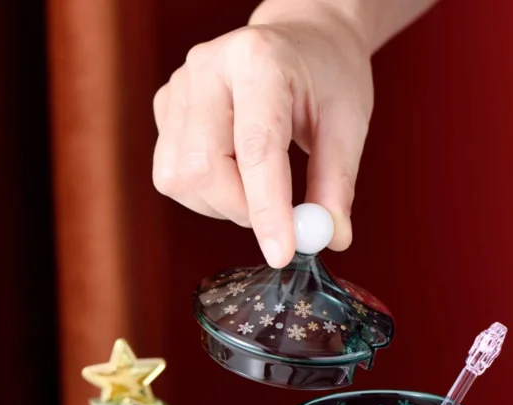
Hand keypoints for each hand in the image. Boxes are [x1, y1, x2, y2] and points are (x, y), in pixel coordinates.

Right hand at [152, 7, 372, 266]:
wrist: (300, 42)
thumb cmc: (327, 78)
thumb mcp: (348, 125)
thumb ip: (337, 184)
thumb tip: (331, 237)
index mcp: (259, 62)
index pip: (256, 148)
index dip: (268, 209)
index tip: (282, 254)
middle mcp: (207, 68)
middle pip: (202, 167)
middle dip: (242, 210)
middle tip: (281, 217)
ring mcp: (178, 88)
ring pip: (180, 180)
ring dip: (223, 205)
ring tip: (261, 187)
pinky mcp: (164, 110)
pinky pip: (172, 177)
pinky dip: (207, 196)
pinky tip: (236, 175)